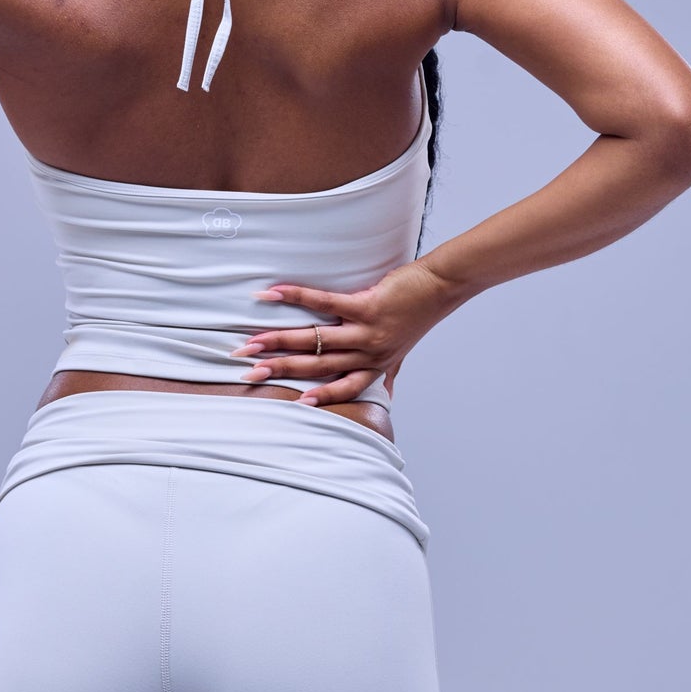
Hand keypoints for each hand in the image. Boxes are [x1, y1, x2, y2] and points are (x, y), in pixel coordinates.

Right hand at [230, 261, 464, 404]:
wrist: (441, 287)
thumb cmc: (418, 315)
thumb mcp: (403, 351)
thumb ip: (390, 372)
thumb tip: (387, 396)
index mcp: (374, 365)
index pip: (342, 388)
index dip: (317, 397)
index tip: (291, 404)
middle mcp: (369, 353)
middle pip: (318, 366)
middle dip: (281, 369)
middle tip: (249, 372)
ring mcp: (366, 331)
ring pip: (315, 340)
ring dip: (279, 341)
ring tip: (251, 343)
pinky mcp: (365, 305)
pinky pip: (323, 303)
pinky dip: (295, 298)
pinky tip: (271, 295)